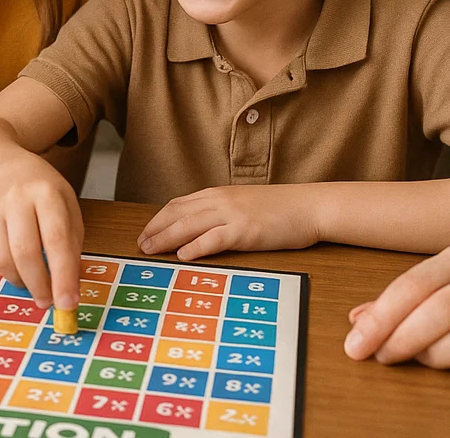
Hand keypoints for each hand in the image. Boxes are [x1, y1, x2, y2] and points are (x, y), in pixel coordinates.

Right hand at [0, 159, 81, 310]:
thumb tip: (69, 289)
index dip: (63, 276)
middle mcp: (16, 199)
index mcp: (46, 193)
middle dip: (39, 285)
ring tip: (35, 286)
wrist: (9, 171)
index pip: (56, 240)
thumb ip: (71, 247)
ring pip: (2, 259)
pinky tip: (19, 270)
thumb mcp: (69, 211)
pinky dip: (7, 273)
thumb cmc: (46, 195)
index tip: (68, 303)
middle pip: (25, 251)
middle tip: (49, 303)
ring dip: (21, 282)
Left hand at [139, 184, 321, 258]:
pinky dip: (196, 247)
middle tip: (140, 245)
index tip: (145, 233)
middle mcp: (221, 200)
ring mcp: (233, 214)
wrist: (310, 207)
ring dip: (167, 238)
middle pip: (178, 213)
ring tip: (151, 250)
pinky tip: (184, 256)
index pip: (178, 204)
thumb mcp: (244, 205)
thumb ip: (221, 213)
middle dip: (155, 229)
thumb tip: (198, 231)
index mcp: (218, 194)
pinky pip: (215, 238)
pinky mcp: (246, 230)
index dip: (158, 219)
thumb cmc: (280, 210)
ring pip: (190, 225)